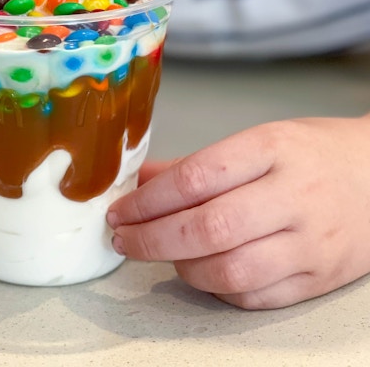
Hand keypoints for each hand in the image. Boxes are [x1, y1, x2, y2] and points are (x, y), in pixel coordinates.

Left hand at [107, 115, 369, 308]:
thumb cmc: (313, 155)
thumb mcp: (258, 141)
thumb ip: (196, 164)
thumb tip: (139, 182)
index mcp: (272, 150)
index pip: (195, 179)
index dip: (147, 201)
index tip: (120, 211)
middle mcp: (293, 196)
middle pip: (208, 228)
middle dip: (151, 239)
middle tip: (123, 239)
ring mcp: (310, 243)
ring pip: (229, 270)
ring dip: (181, 267)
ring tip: (162, 253)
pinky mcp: (319, 279)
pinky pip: (254, 297)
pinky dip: (216, 289)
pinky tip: (201, 271)